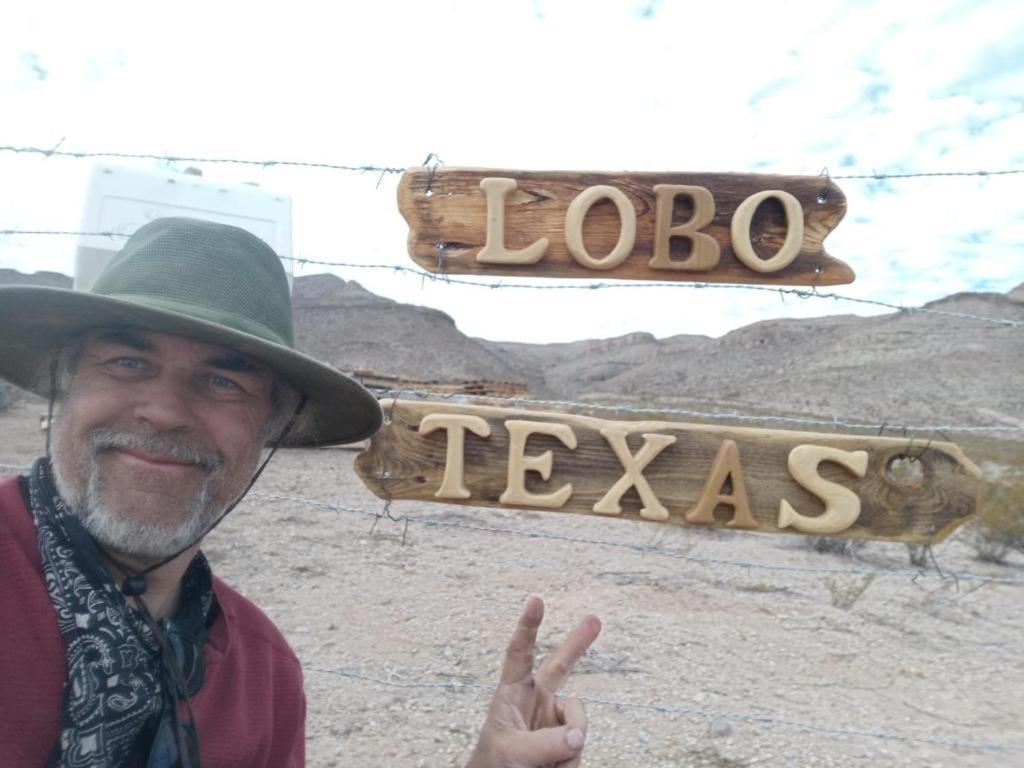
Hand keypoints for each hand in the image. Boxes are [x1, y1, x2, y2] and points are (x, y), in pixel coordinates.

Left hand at [467, 596, 601, 767]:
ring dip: (570, 744)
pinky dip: (571, 761)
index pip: (519, 654)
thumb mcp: (514, 752)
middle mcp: (535, 701)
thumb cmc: (493, 766)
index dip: (528, 627)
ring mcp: (553, 721)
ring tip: (550, 765)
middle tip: (595, 620)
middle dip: (578, 644)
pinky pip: (581, 743)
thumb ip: (546, 742)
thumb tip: (578, 736)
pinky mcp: (567, 741)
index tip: (536, 600)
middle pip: (561, 666)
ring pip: (578, 721)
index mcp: (512, 694)